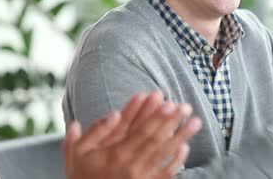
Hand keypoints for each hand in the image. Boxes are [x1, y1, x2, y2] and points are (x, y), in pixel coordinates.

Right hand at [63, 92, 201, 178]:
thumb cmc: (80, 175)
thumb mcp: (78, 151)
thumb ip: (96, 131)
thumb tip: (114, 113)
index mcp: (116, 153)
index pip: (140, 130)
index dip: (156, 116)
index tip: (168, 103)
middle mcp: (131, 165)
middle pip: (156, 138)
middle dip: (172, 121)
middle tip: (187, 106)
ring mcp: (141, 177)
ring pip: (164, 154)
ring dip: (181, 137)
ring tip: (195, 123)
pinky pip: (165, 175)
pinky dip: (176, 162)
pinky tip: (185, 148)